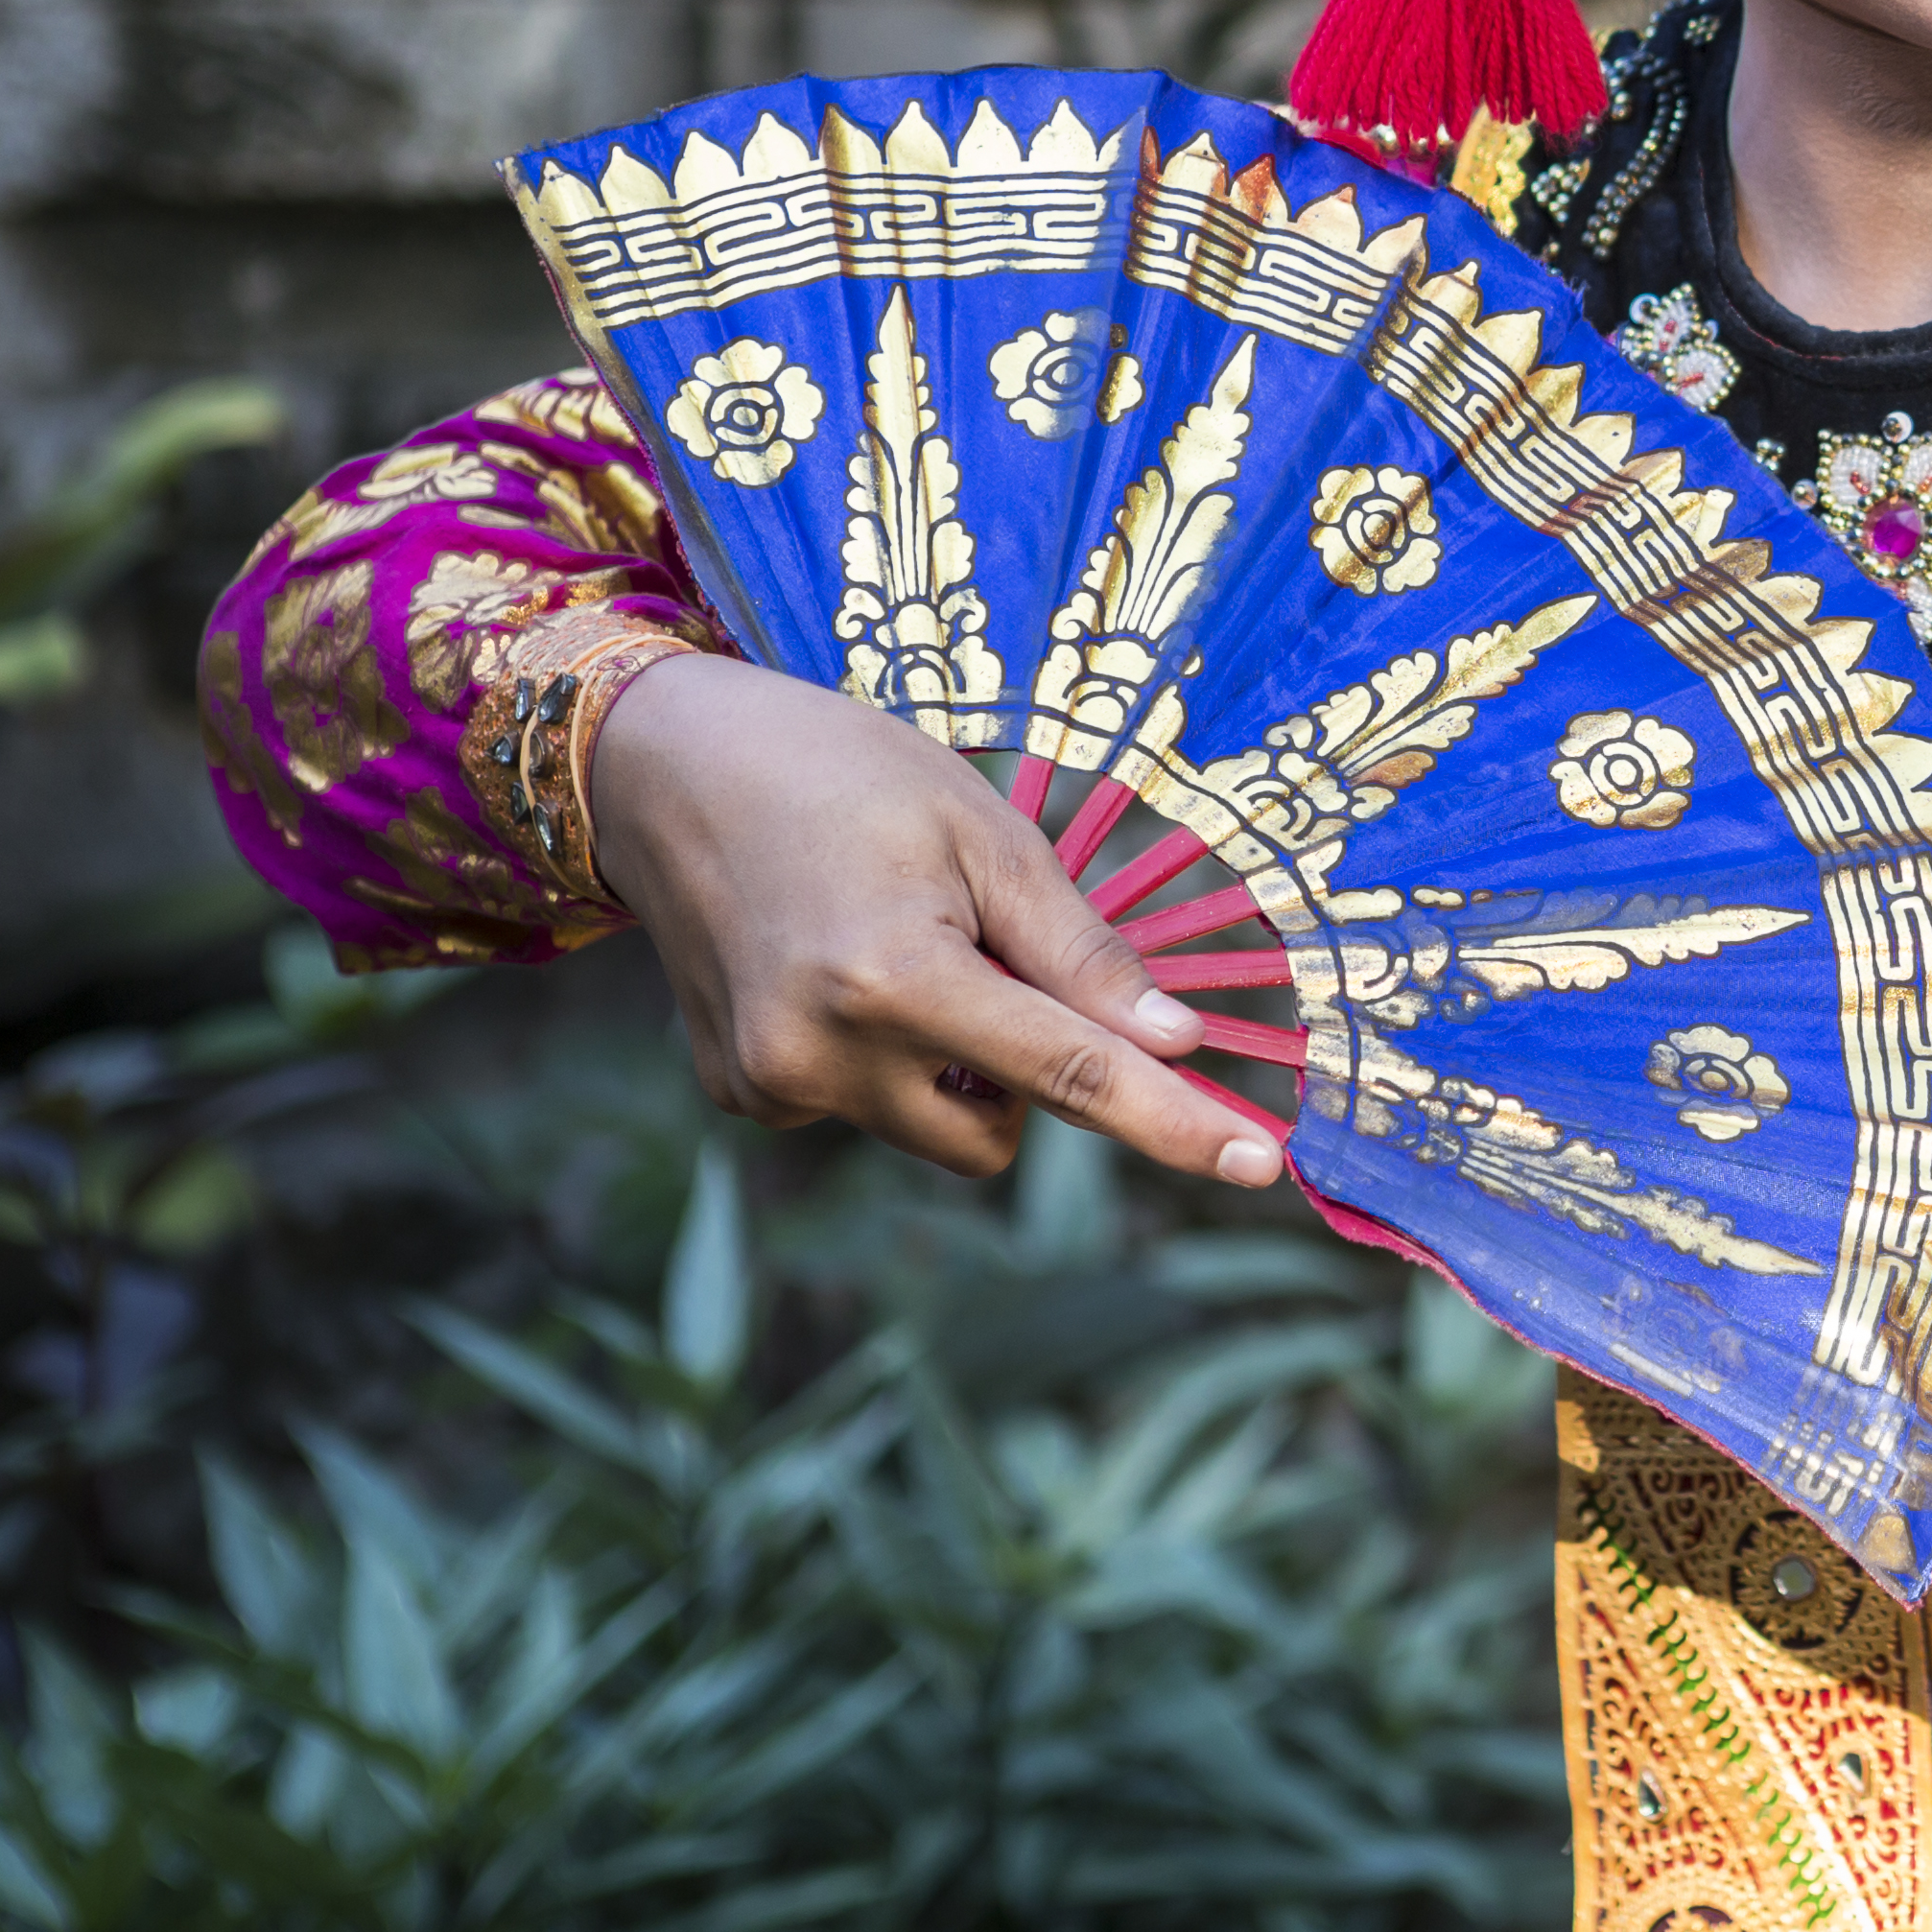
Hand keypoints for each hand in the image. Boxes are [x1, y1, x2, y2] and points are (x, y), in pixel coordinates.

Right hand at [589, 654, 1280, 1189]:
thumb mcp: (985, 835)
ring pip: (935, 1128)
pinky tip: (840, 966)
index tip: (1262, 1164)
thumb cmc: (845, 773)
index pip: (1070, 1077)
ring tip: (906, 943)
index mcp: (895, 980)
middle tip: (994, 949)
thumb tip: (1177, 1042)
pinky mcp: (738, 1097)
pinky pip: (864, 1110)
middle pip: (1001, 1130)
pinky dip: (886, 1059)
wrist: (669, 767)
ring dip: (959, 1066)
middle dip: (1031, 1071)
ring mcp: (768, 1089)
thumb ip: (1081, 953)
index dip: (1174, 1121)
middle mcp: (820, 1057)